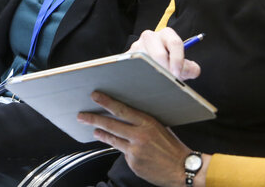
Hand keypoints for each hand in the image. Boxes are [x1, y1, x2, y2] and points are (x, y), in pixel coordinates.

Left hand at [78, 92, 209, 186]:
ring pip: (112, 139)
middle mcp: (139, 135)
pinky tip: (121, 147)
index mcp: (147, 123)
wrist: (183, 168)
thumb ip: (142, 121)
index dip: (106, 102)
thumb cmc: (172, 146)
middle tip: (81, 115)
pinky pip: (122, 153)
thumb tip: (125, 114)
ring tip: (94, 130)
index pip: (121, 109)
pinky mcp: (133, 163)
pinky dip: (121, 149)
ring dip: (100, 133)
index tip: (94, 96)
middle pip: (110, 124)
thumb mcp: (160, 127)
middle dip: (93, 118)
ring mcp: (135, 150)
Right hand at [128, 28, 200, 79]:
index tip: (177, 74)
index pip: (175, 43)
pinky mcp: (127, 55)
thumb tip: (185, 71)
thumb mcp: (183, 64)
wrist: (153, 65)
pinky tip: (146, 80)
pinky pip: (133, 66)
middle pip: (159, 54)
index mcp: (167, 34)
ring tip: (158, 81)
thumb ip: (191, 68)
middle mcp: (150, 36)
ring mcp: (137, 45)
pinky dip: (141, 75)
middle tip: (168, 81)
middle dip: (166, 70)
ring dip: (153, 74)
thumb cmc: (170, 63)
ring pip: (145, 61)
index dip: (178, 60)